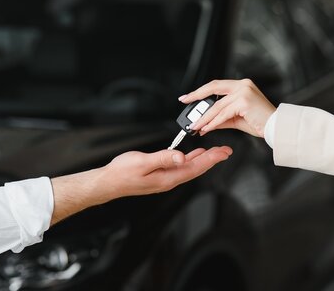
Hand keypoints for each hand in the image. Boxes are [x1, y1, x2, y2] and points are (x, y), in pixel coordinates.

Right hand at [99, 146, 231, 199]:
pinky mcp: (160, 175)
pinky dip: (191, 159)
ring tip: (215, 152)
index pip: (195, 168)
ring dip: (204, 159)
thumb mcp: (142, 162)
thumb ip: (163, 158)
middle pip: (197, 168)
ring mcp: (165, 178)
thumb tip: (182, 157)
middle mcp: (169, 180)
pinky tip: (194, 155)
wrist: (108, 182)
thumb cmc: (122, 173)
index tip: (223, 152)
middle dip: (213, 159)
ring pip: (190, 168)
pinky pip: (181, 167)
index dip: (211, 159)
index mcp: (168, 178)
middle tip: (226, 151)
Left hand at [179, 79, 275, 137]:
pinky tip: (206, 128)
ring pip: (217, 106)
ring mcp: (243, 91)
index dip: (201, 91)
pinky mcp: (244, 101)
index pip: (216, 85)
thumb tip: (205, 122)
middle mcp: (242, 85)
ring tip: (195, 126)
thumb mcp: (236, 119)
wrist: (277, 127)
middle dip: (196, 96)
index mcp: (242, 85)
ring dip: (204, 117)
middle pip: (213, 88)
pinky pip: (223, 113)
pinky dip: (213, 122)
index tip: (188, 96)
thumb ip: (221, 118)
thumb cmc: (260, 123)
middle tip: (184, 101)